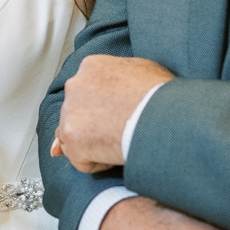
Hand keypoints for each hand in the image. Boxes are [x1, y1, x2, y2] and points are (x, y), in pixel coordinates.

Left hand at [51, 55, 173, 172]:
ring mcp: (70, 112)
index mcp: (91, 66)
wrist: (159, 115)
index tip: (115, 114)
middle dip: (94, 124)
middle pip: (77, 112)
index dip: (101, 106)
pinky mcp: (71, 138)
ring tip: (120, 142)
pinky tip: (117, 153)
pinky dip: (99, 162)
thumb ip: (125, 74)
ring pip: (75, 136)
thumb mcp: (145, 69)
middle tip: (118, 130)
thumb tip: (127, 84)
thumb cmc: (159, 94)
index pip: (86, 89)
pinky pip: (81, 160)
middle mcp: (75, 85)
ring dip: (95, 143)